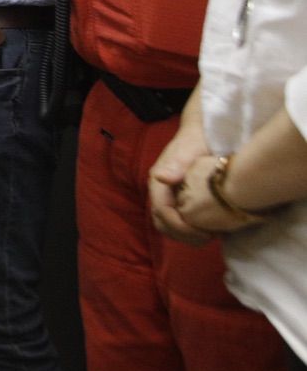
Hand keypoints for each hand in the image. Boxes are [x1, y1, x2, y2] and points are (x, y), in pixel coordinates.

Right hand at [149, 116, 216, 244]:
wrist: (204, 132)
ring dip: (187, 236)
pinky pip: (179, 221)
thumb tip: (160, 177)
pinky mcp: (179, 199)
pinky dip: (192, 231)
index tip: (204, 234)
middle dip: (183, 234)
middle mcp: (161, 190)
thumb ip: (177, 162)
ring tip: (211, 236)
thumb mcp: (190, 148)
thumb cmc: (199, 139)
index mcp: (159, 180)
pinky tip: (212, 230)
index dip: (180, 226)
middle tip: (209, 238)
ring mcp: (169, 196)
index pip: (162, 211)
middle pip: (162, 222)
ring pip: (168, 225)